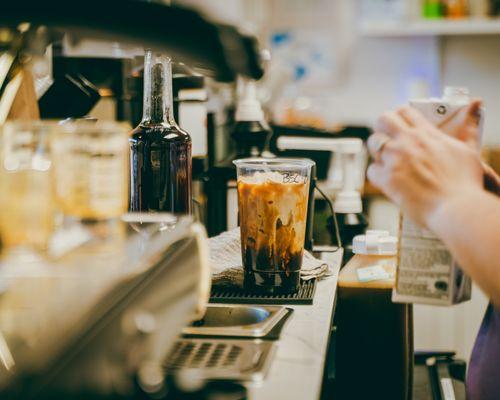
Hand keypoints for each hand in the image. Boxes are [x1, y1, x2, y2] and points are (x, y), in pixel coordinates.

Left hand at [367, 105, 483, 227]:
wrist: (456, 207)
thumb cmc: (464, 185)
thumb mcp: (465, 153)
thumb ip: (457, 139)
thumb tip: (455, 132)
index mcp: (427, 134)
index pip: (405, 111)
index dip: (399, 116)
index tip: (398, 123)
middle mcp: (409, 142)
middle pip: (383, 119)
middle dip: (381, 127)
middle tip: (385, 138)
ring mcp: (395, 159)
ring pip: (373, 142)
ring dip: (377, 151)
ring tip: (385, 161)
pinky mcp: (387, 178)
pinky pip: (371, 170)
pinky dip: (377, 176)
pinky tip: (386, 181)